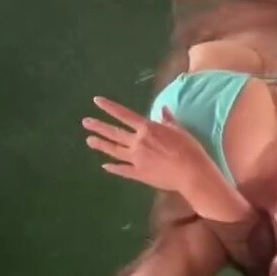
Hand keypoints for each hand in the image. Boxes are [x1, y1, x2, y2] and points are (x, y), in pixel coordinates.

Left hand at [84, 96, 211, 199]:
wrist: (191, 173)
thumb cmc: (189, 149)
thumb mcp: (179, 130)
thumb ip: (168, 120)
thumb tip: (163, 109)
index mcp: (147, 128)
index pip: (124, 114)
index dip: (109, 107)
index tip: (97, 101)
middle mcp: (138, 142)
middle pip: (114, 132)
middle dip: (98, 126)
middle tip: (86, 122)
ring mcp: (136, 159)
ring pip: (114, 150)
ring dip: (101, 145)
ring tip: (89, 141)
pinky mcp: (138, 174)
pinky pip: (122, 170)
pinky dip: (113, 168)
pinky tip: (105, 166)